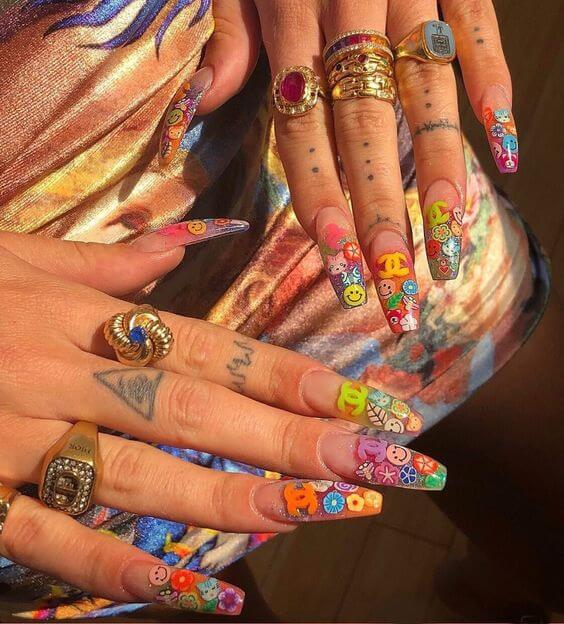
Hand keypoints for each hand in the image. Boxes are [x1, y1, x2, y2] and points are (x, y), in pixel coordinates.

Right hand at [0, 228, 443, 611]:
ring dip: (239, 498)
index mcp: (77, 314)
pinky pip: (58, 543)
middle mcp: (59, 372)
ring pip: (144, 474)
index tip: (367, 404)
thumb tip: (188, 244)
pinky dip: (130, 572)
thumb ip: (108, 263)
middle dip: (296, 440)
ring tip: (327, 516)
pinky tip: (207, 596)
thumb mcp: (15, 255)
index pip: (212, 346)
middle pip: (198, 408)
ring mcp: (16, 438)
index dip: (292, 377)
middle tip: (385, 466)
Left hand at [171, 0, 515, 332]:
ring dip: (441, 172)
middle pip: (368, 128)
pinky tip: (506, 154)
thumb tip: (204, 107)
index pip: (304, 127)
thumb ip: (228, 31)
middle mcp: (353, 6)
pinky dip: (493, 89)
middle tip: (398, 288)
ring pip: (429, 92)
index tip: (341, 265)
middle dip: (383, 213)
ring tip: (449, 243)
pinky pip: (479, 31)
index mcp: (290, 8)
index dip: (322, 198)